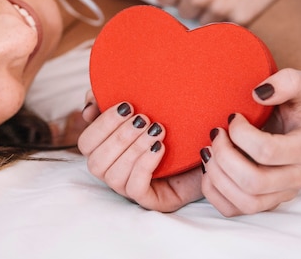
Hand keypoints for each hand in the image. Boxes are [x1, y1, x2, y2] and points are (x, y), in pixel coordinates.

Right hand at [78, 94, 202, 211]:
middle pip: (95, 163)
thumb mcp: (146, 105)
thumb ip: (113, 101)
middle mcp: (116, 171)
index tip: (127, 105)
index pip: (86, 144)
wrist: (213, 145)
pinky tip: (159, 148)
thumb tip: (88, 111)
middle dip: (118, 137)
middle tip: (144, 118)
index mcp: (109, 150)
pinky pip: (136, 189)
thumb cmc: (178, 125)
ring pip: (113, 176)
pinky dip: (144, 165)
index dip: (101, 125)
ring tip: (157, 130)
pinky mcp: (152, 200)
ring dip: (133, 149)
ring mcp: (132, 188)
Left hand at [200, 68, 300, 215]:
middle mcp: (299, 177)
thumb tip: (259, 94)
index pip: (268, 151)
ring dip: (216, 174)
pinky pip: (232, 210)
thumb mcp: (296, 81)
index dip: (240, 134)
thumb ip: (286, 81)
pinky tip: (209, 167)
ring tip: (208, 150)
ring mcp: (280, 194)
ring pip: (245, 202)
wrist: (286, 121)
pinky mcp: (262, 203)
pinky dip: (213, 190)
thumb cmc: (289, 101)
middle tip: (215, 133)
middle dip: (224, 156)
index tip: (232, 116)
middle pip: (254, 181)